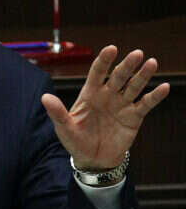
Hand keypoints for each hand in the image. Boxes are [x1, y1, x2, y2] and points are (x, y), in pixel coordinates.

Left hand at [41, 46, 169, 171]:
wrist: (92, 159)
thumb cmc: (75, 141)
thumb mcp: (63, 127)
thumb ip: (57, 112)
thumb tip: (44, 97)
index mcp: (89, 93)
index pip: (97, 72)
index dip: (104, 61)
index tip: (111, 49)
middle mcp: (107, 95)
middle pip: (119, 76)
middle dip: (127, 65)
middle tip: (137, 53)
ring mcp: (121, 104)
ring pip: (134, 86)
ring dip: (143, 75)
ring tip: (151, 63)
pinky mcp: (134, 117)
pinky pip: (145, 104)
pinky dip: (155, 96)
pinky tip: (164, 87)